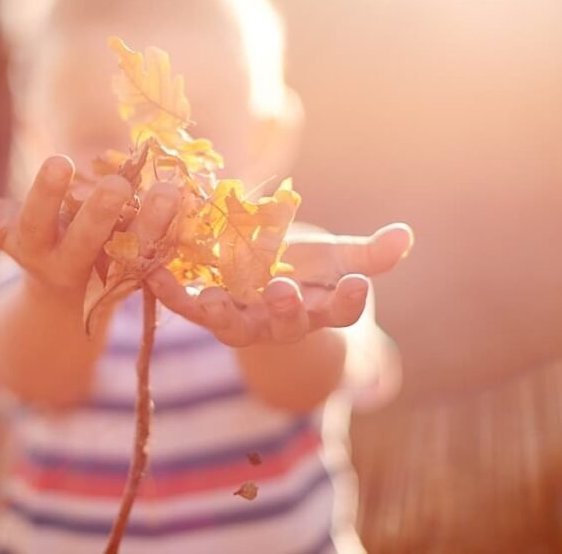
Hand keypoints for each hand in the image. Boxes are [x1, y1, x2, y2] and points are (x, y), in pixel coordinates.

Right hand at [0, 156, 179, 295]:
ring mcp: (108, 275)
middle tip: (116, 185)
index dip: (45, 196)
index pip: (35, 221)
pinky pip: (158, 257)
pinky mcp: (139, 278)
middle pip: (84, 243)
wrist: (69, 296)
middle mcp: (70, 264)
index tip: (59, 160)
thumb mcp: (0, 228)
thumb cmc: (34, 240)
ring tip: (169, 192)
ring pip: (131, 254)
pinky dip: (174, 234)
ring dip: (152, 225)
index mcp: (34, 247)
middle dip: (99, 216)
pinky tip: (190, 204)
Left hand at [144, 223, 413, 345]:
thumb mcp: (338, 258)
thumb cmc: (307, 267)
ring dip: (223, 313)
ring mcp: (243, 321)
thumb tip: (407, 235)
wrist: (263, 281)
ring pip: (234, 326)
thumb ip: (370, 252)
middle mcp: (282, 322)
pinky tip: (155, 273)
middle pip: (288, 322)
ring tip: (215, 298)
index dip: (350, 299)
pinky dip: (171, 293)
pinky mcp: (205, 312)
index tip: (360, 284)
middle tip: (282, 290)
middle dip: (286, 307)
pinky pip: (187, 307)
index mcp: (320, 307)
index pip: (342, 309)